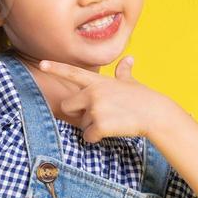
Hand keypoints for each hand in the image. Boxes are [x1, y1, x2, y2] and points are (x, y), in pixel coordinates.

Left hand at [37, 56, 179, 142]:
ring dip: (92, 127)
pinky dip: (97, 138)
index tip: (41, 64)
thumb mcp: (131, 82)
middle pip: (67, 106)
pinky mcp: (100, 125)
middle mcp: (93, 93)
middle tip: (96, 116)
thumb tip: (129, 59)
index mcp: (98, 82)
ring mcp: (95, 109)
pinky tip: (112, 132)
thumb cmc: (144, 98)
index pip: (72, 73)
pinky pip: (88, 137)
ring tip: (112, 121)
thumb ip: (123, 72)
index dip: (55, 68)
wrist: (155, 114)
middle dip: (76, 114)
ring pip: (80, 125)